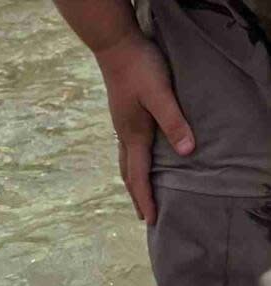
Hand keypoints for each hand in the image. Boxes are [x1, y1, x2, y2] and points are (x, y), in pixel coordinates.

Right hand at [94, 34, 194, 223]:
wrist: (115, 48)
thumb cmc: (140, 68)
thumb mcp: (161, 94)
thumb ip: (174, 122)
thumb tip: (187, 151)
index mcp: (134, 135)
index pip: (139, 176)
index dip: (146, 199)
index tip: (151, 220)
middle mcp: (124, 135)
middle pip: (128, 174)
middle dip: (137, 196)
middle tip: (144, 216)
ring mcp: (121, 126)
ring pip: (125, 163)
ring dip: (132, 181)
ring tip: (139, 193)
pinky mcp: (123, 116)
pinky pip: (127, 150)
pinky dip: (132, 164)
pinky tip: (137, 160)